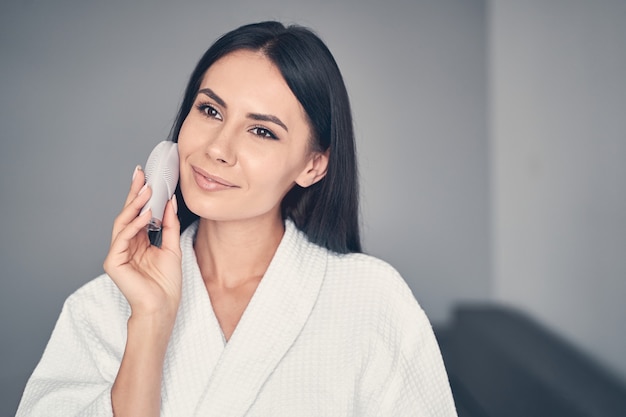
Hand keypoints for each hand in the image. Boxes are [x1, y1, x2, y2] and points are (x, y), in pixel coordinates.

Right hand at [103, 166, 181, 321]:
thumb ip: (170, 225)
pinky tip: (144, 214)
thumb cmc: (166, 284)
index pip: (138, 214)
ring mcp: (118, 253)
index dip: (141, 196)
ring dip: (134, 205)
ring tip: (146, 191)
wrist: (163, 307)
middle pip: (127, 214)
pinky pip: (122, 238)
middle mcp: (126, 245)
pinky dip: (134, 225)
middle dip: (134, 194)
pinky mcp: (113, 262)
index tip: (147, 178)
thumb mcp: (172, 247)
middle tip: (140, 175)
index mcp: (139, 242)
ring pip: (122, 223)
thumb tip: (170, 202)